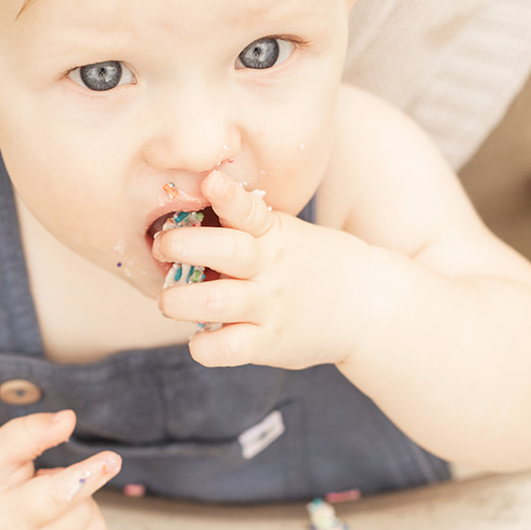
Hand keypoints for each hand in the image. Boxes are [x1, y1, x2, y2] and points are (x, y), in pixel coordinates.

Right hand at [0, 409, 120, 529]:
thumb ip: (29, 432)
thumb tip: (68, 420)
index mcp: (4, 521)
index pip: (57, 497)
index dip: (87, 475)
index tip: (112, 460)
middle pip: (81, 511)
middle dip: (72, 484)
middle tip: (37, 482)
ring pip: (95, 529)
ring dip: (81, 505)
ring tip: (44, 501)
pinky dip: (85, 524)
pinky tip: (55, 519)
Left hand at [155, 169, 378, 369]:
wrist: (369, 306)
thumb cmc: (311, 266)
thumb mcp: (286, 234)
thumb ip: (245, 228)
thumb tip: (183, 217)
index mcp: (273, 234)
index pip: (249, 211)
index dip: (228, 196)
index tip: (210, 181)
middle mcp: (271, 268)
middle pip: (225, 252)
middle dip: (183, 246)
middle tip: (161, 246)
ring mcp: (270, 307)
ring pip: (215, 301)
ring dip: (179, 300)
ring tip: (169, 299)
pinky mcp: (270, 343)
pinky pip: (228, 348)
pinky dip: (204, 346)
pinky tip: (197, 339)